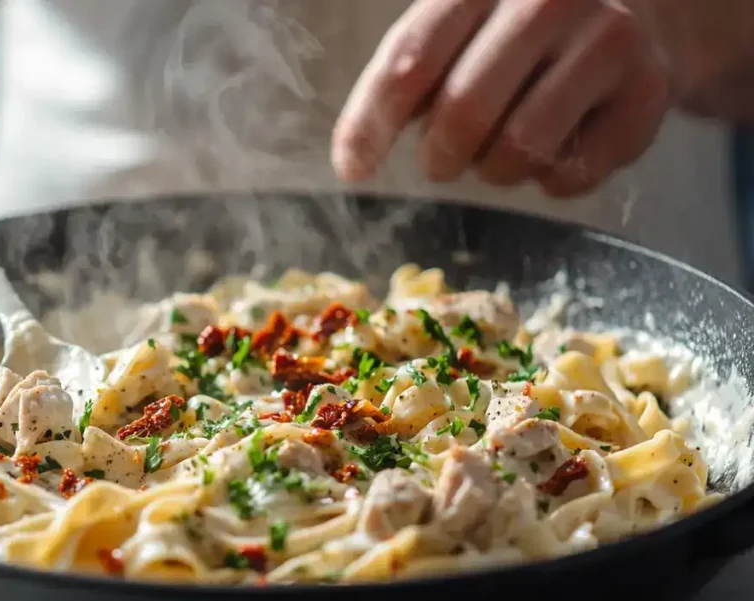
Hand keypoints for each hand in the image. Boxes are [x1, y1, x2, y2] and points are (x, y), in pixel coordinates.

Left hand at [332, 0, 671, 196]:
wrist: (641, 9)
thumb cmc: (520, 31)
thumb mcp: (459, 28)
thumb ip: (408, 76)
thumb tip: (353, 160)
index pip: (412, 58)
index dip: (373, 123)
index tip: (353, 170)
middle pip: (464, 111)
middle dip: (441, 156)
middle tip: (442, 162)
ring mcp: (608, 39)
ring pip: (519, 149)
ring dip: (495, 171)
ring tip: (502, 150)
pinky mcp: (649, 90)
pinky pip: (573, 174)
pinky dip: (550, 181)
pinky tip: (557, 148)